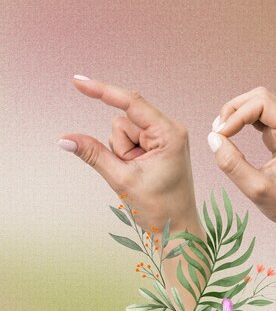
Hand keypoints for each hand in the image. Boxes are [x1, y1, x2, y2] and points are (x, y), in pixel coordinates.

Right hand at [59, 75, 203, 310]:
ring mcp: (164, 136)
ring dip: (123, 153)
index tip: (77, 81)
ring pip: (122, 131)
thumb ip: (93, 154)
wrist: (176, 228)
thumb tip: (64, 138)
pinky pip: (128, 141)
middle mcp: (170, 129)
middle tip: (135, 171)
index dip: (102, 91)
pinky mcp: (158, 145)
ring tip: (140, 173)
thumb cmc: (159, 207)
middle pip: (123, 121)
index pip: (131, 103)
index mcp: (169, 133)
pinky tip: (140, 171)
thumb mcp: (121, 179)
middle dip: (120, 146)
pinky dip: (126, 156)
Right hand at [207, 87, 275, 299]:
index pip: (262, 102)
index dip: (236, 114)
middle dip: (235, 109)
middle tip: (217, 131)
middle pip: (260, 97)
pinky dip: (244, 121)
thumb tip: (213, 138)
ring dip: (237, 113)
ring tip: (221, 133)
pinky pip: (262, 116)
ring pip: (260, 103)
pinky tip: (231, 134)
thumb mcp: (255, 189)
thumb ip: (232, 163)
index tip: (219, 134)